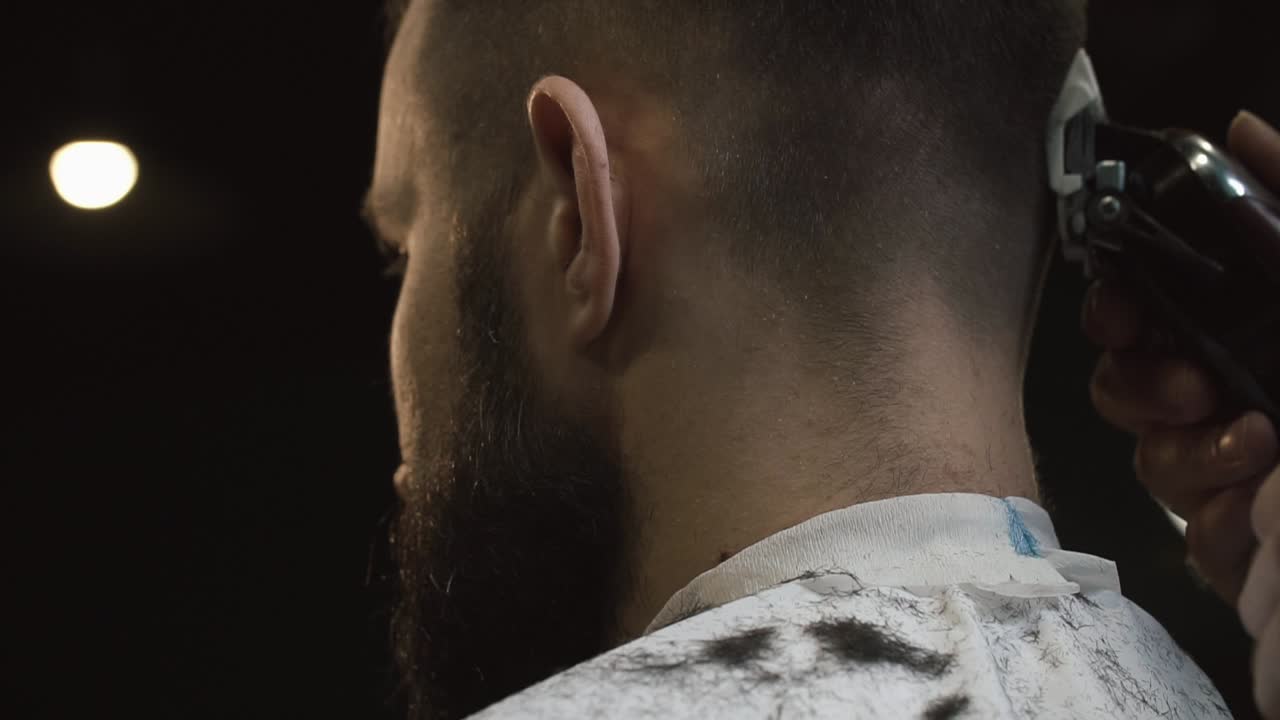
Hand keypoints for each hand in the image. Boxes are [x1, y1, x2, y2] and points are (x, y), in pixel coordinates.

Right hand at [1082, 109, 1279, 716]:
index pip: (1148, 311)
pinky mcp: (1234, 538)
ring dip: (1186, 446)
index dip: (1116, 309)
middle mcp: (1232, 391)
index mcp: (1250, 331)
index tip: (1121, 314)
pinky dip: (1218, 506)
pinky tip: (1262, 498)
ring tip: (1253, 445)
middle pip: (1124, 381)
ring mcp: (1231, 468)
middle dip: (1141, 383)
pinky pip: (1184, 517)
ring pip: (1146, 452)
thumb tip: (1240, 125)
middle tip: (1188, 385)